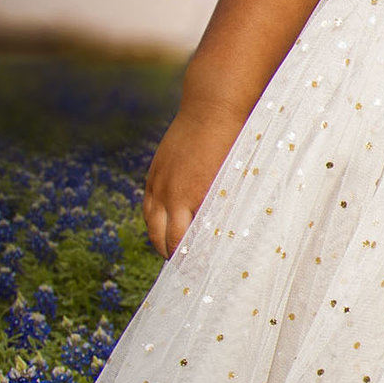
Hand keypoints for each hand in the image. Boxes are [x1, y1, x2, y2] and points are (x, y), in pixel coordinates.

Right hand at [142, 103, 245, 258]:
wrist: (212, 109)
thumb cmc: (235, 144)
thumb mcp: (234, 180)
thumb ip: (224, 207)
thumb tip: (224, 233)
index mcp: (193, 198)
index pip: (183, 243)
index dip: (190, 260)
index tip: (200, 273)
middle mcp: (170, 194)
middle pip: (163, 239)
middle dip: (173, 256)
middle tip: (186, 271)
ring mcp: (158, 184)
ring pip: (151, 224)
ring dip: (161, 241)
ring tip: (173, 254)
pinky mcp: (154, 174)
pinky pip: (149, 206)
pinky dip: (155, 221)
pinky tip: (165, 228)